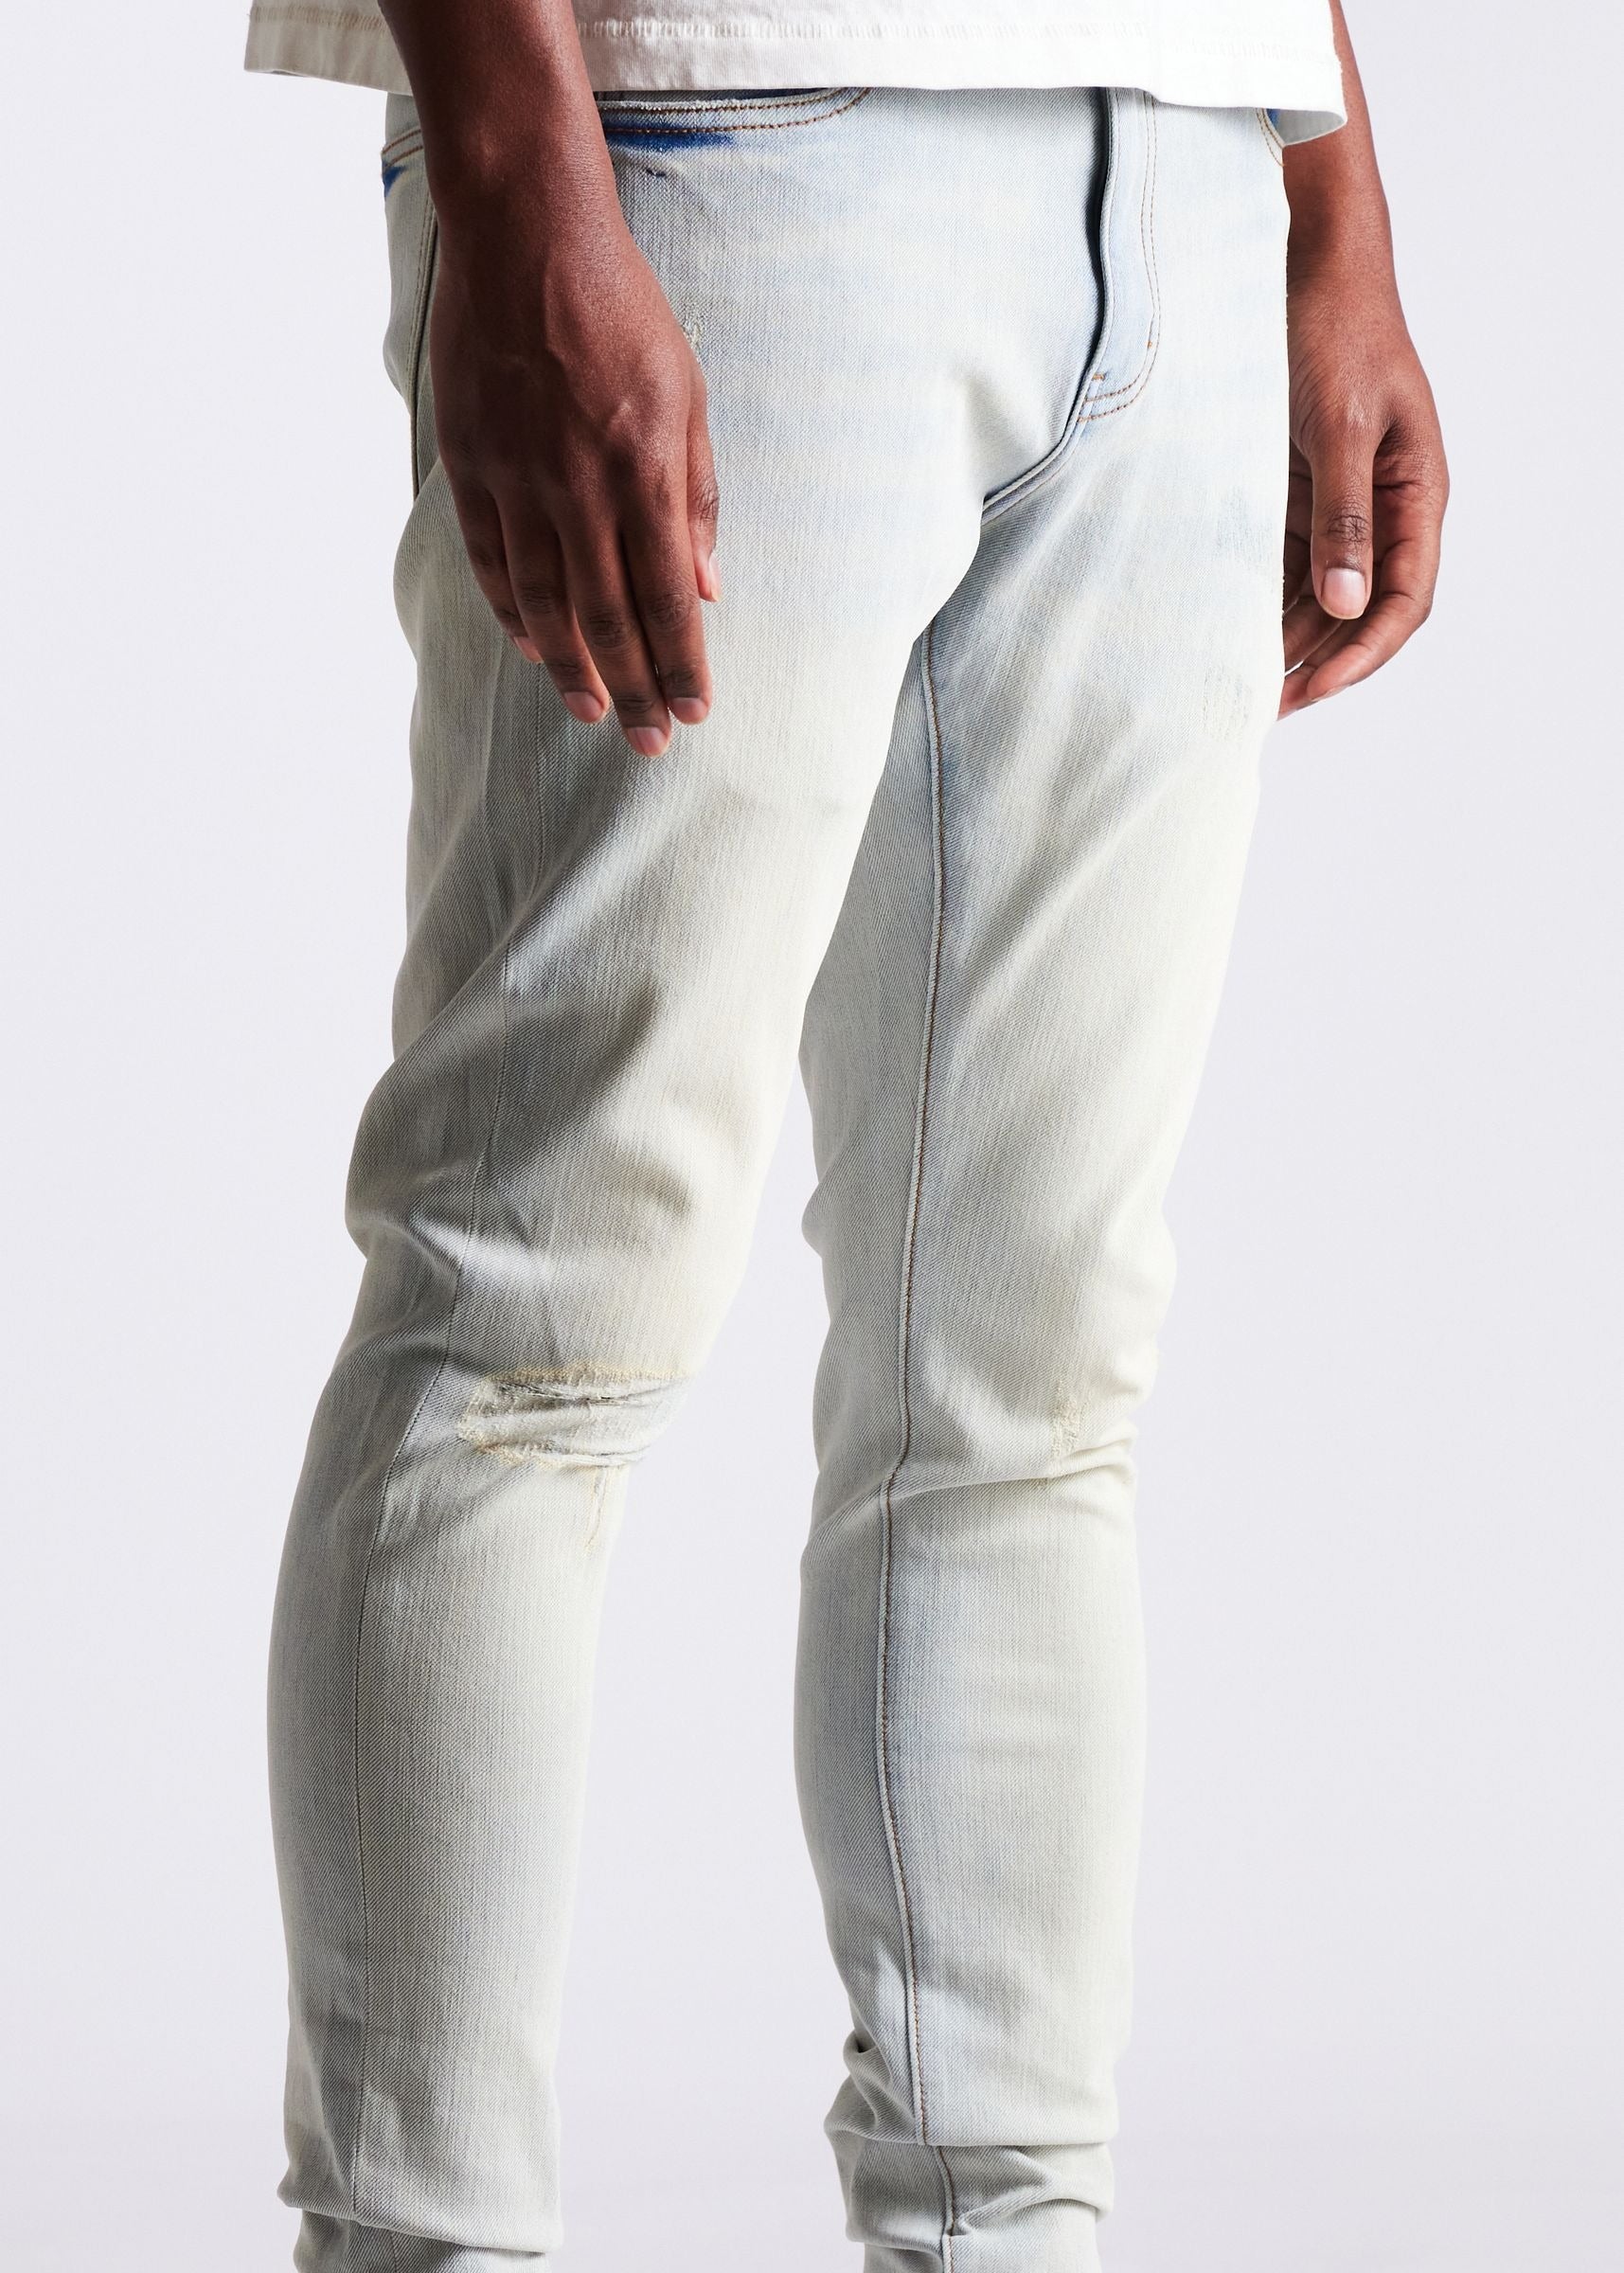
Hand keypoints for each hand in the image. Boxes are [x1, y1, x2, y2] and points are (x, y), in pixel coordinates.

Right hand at [429, 174, 718, 755]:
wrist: (525, 236)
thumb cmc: (622, 312)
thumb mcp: (687, 397)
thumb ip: (696, 498)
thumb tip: (704, 589)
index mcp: (644, 471)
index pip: (667, 599)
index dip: (682, 666)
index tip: (695, 711)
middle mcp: (579, 488)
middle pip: (608, 619)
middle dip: (635, 690)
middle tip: (652, 742)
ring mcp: (518, 480)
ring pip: (544, 605)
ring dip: (572, 670)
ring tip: (594, 712)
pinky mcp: (472, 465)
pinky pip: (492, 562)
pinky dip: (513, 614)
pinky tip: (535, 648)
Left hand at [1277, 0, 1447, 720]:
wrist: (1306, 260)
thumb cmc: (1335, 328)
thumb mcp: (1336, 426)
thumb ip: (1342, 518)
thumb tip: (1346, 604)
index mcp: (1416, 492)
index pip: (1403, 599)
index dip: (1360, 655)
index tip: (1309, 691)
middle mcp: (1385, 505)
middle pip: (1361, 609)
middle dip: (1317, 659)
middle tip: (1258, 705)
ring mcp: (1343, 499)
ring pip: (1323, 592)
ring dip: (1287, 635)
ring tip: (1236, 677)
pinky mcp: (1302, 488)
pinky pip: (1290, 560)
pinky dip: (1265, 596)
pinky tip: (1228, 625)